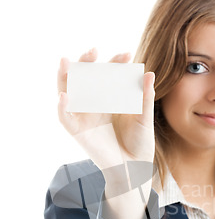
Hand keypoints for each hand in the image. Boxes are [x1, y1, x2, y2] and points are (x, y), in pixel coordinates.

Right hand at [57, 48, 155, 171]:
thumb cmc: (139, 142)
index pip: (107, 74)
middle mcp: (94, 104)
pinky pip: (65, 118)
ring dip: (65, 77)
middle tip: (94, 50)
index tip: (127, 54)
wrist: (135, 167)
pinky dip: (62, 108)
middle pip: (84, 78)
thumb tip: (149, 73)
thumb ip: (145, 98)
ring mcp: (84, 116)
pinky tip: (64, 96)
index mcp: (109, 98)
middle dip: (85, 63)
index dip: (114, 63)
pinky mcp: (78, 132)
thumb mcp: (144, 118)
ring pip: (68, 92)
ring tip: (66, 62)